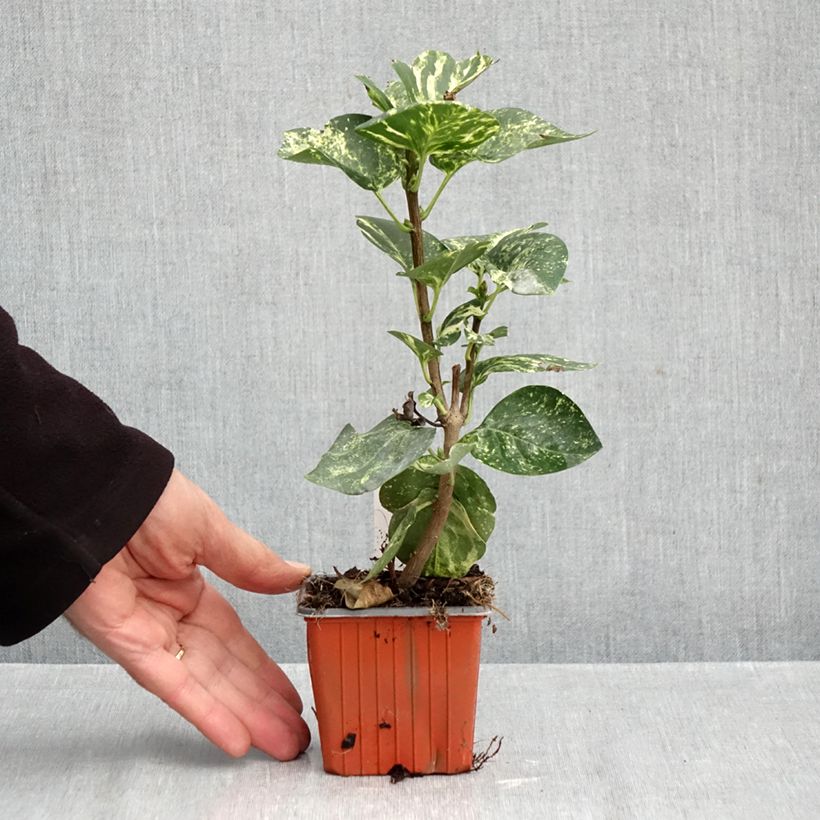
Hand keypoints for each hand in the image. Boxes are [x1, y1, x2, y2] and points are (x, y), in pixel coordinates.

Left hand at [65, 469, 310, 759]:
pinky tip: (233, 735)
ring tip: (279, 742)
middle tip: (295, 734)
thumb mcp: (211, 530)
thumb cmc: (149, 500)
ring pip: (204, 683)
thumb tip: (298, 575)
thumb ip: (252, 563)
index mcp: (192, 587)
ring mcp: (149, 633)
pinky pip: (169, 683)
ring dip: (241, 715)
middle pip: (225, 669)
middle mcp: (172, 617)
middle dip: (260, 702)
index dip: (263, 669)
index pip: (235, 639)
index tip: (291, 692)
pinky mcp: (126, 645)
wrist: (95, 496)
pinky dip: (201, 709)